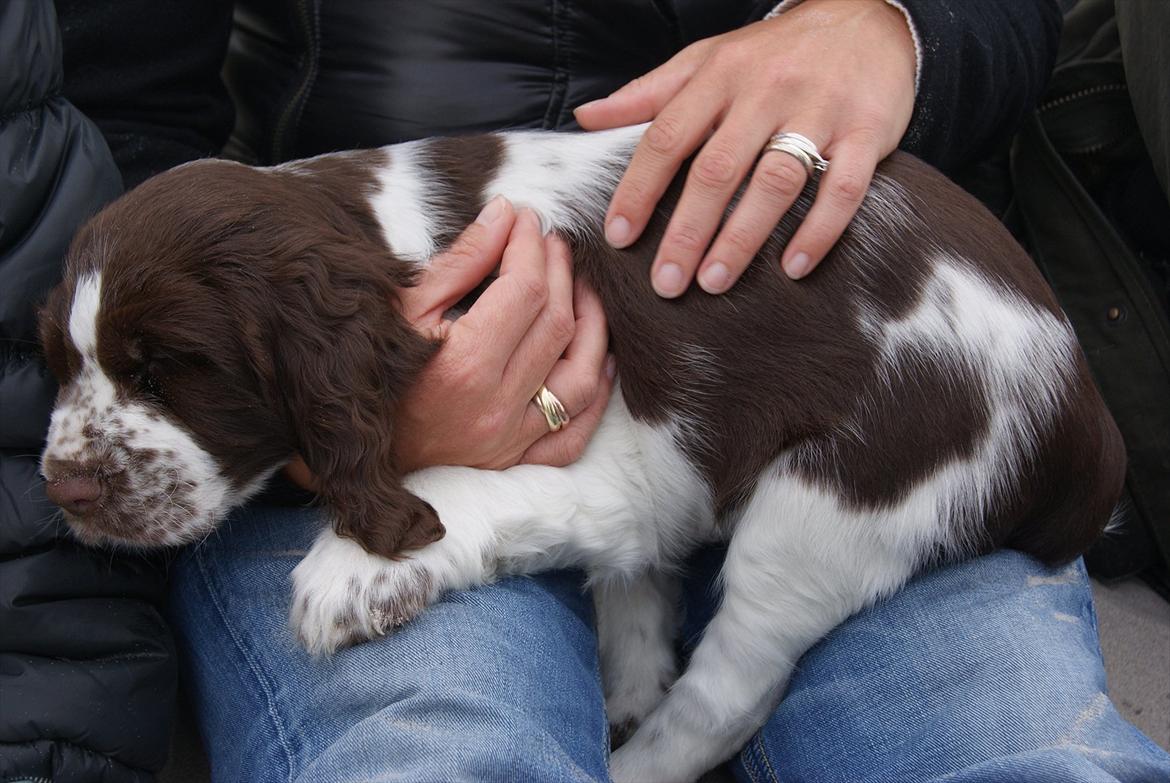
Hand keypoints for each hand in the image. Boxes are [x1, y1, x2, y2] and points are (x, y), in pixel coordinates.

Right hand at [286, 198, 613, 489]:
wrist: (354, 449)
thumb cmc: (371, 371)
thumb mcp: (402, 309)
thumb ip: (459, 263)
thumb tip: (505, 216)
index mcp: (462, 367)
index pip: (524, 291)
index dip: (532, 247)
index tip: (528, 220)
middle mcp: (494, 408)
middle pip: (556, 325)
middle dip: (562, 272)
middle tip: (553, 243)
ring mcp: (510, 441)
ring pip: (580, 378)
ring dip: (592, 326)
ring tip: (583, 289)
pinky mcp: (516, 465)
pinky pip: (575, 433)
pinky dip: (595, 395)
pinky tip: (598, 358)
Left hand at [574, 0, 915, 293]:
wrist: (868, 20)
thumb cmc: (776, 53)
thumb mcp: (708, 59)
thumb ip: (649, 93)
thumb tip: (586, 117)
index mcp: (719, 76)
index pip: (667, 137)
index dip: (639, 189)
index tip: (619, 236)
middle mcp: (766, 91)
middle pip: (717, 169)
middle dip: (687, 231)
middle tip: (666, 282)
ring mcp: (819, 111)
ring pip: (775, 181)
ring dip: (742, 238)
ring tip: (714, 281)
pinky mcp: (867, 131)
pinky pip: (842, 188)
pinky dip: (818, 231)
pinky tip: (793, 267)